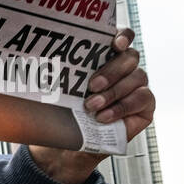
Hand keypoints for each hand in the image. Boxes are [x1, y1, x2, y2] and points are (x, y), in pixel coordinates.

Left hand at [29, 29, 152, 183]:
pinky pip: (142, 98)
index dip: (123, 36)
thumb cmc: (62, 114)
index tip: (114, 43)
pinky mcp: (145, 105)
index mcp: (106, 58)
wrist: (65, 147)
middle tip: (91, 85)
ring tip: (91, 106)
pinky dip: (122, 107)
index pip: (122, 37)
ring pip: (137, 77)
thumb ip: (61, 75)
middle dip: (111, 70)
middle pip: (130, 57)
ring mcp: (137, 86)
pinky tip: (103, 117)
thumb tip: (38, 62)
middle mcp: (125, 69)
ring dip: (112, 92)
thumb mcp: (58, 93)